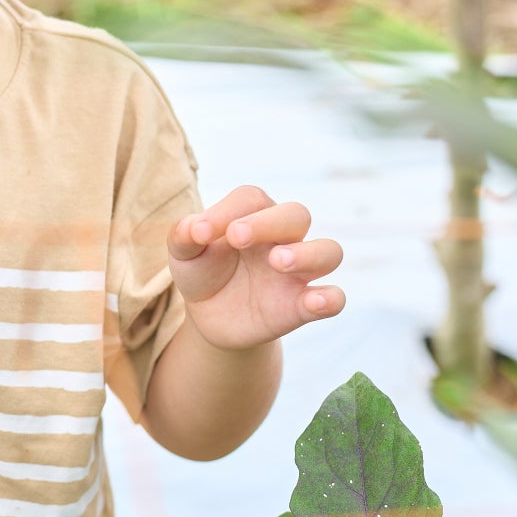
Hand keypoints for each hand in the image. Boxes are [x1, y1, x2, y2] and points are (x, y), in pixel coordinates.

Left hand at [166, 186, 345, 350]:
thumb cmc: (202, 271)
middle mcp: (282, 238)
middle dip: (270, 223)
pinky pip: (333, 298)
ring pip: (328, 251)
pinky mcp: (302, 306)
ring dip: (308, 254)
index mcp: (252, 216)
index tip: (200, 233)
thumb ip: (183, 235)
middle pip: (296, 215)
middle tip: (237, 238)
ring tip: (278, 262)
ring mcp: (297, 272)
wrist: (208, 316)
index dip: (226, 210)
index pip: (252, 199)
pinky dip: (330, 298)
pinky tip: (314, 301)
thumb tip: (195, 228)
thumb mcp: (183, 253)